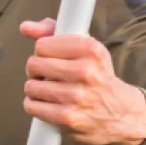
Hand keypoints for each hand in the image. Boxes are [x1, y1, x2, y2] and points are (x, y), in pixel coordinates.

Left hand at [19, 18, 145, 144]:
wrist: (120, 112)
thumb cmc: (96, 75)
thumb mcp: (84, 48)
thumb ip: (53, 31)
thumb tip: (25, 27)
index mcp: (90, 49)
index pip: (42, 45)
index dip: (43, 53)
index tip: (53, 58)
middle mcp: (85, 71)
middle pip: (33, 65)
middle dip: (37, 71)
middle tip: (49, 75)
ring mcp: (76, 96)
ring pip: (30, 86)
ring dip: (35, 89)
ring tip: (50, 90)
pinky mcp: (67, 117)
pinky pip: (32, 106)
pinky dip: (34, 105)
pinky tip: (47, 104)